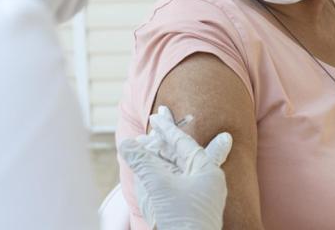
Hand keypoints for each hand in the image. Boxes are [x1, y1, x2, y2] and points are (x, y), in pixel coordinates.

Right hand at [120, 106, 232, 229]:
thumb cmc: (181, 219)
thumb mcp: (159, 186)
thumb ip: (142, 162)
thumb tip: (126, 144)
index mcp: (208, 172)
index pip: (185, 143)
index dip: (168, 128)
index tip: (157, 115)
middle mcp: (206, 182)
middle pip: (182, 153)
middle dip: (167, 137)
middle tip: (158, 116)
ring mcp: (197, 196)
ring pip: (177, 168)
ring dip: (162, 153)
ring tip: (149, 138)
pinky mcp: (186, 208)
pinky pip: (174, 183)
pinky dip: (162, 172)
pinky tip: (152, 163)